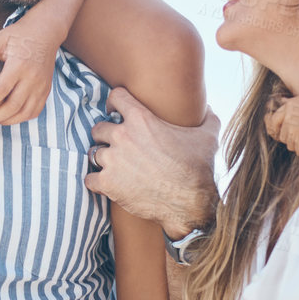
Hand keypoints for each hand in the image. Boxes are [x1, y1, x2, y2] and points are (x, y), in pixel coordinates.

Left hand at [0, 13, 60, 125]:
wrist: (46, 32)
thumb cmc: (19, 36)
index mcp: (18, 65)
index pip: (1, 91)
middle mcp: (32, 78)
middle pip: (13, 106)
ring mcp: (41, 86)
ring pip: (25, 113)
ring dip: (9, 120)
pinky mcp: (46, 90)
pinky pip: (35, 111)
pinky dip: (22, 117)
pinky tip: (10, 114)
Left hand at [85, 88, 220, 235]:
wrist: (190, 202)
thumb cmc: (198, 168)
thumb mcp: (208, 136)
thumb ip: (207, 117)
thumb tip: (209, 108)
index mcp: (141, 119)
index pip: (115, 97)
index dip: (115, 103)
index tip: (116, 111)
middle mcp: (122, 136)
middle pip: (98, 127)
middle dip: (107, 135)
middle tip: (118, 145)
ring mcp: (112, 160)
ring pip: (94, 153)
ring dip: (103, 159)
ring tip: (115, 166)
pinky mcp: (107, 183)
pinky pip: (90, 178)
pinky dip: (97, 181)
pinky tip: (108, 183)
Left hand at [263, 91, 298, 155]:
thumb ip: (292, 102)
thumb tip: (282, 100)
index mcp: (287, 108)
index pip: (273, 121)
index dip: (279, 128)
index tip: (286, 131)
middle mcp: (288, 119)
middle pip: (283, 136)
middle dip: (291, 138)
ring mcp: (294, 131)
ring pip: (290, 145)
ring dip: (298, 145)